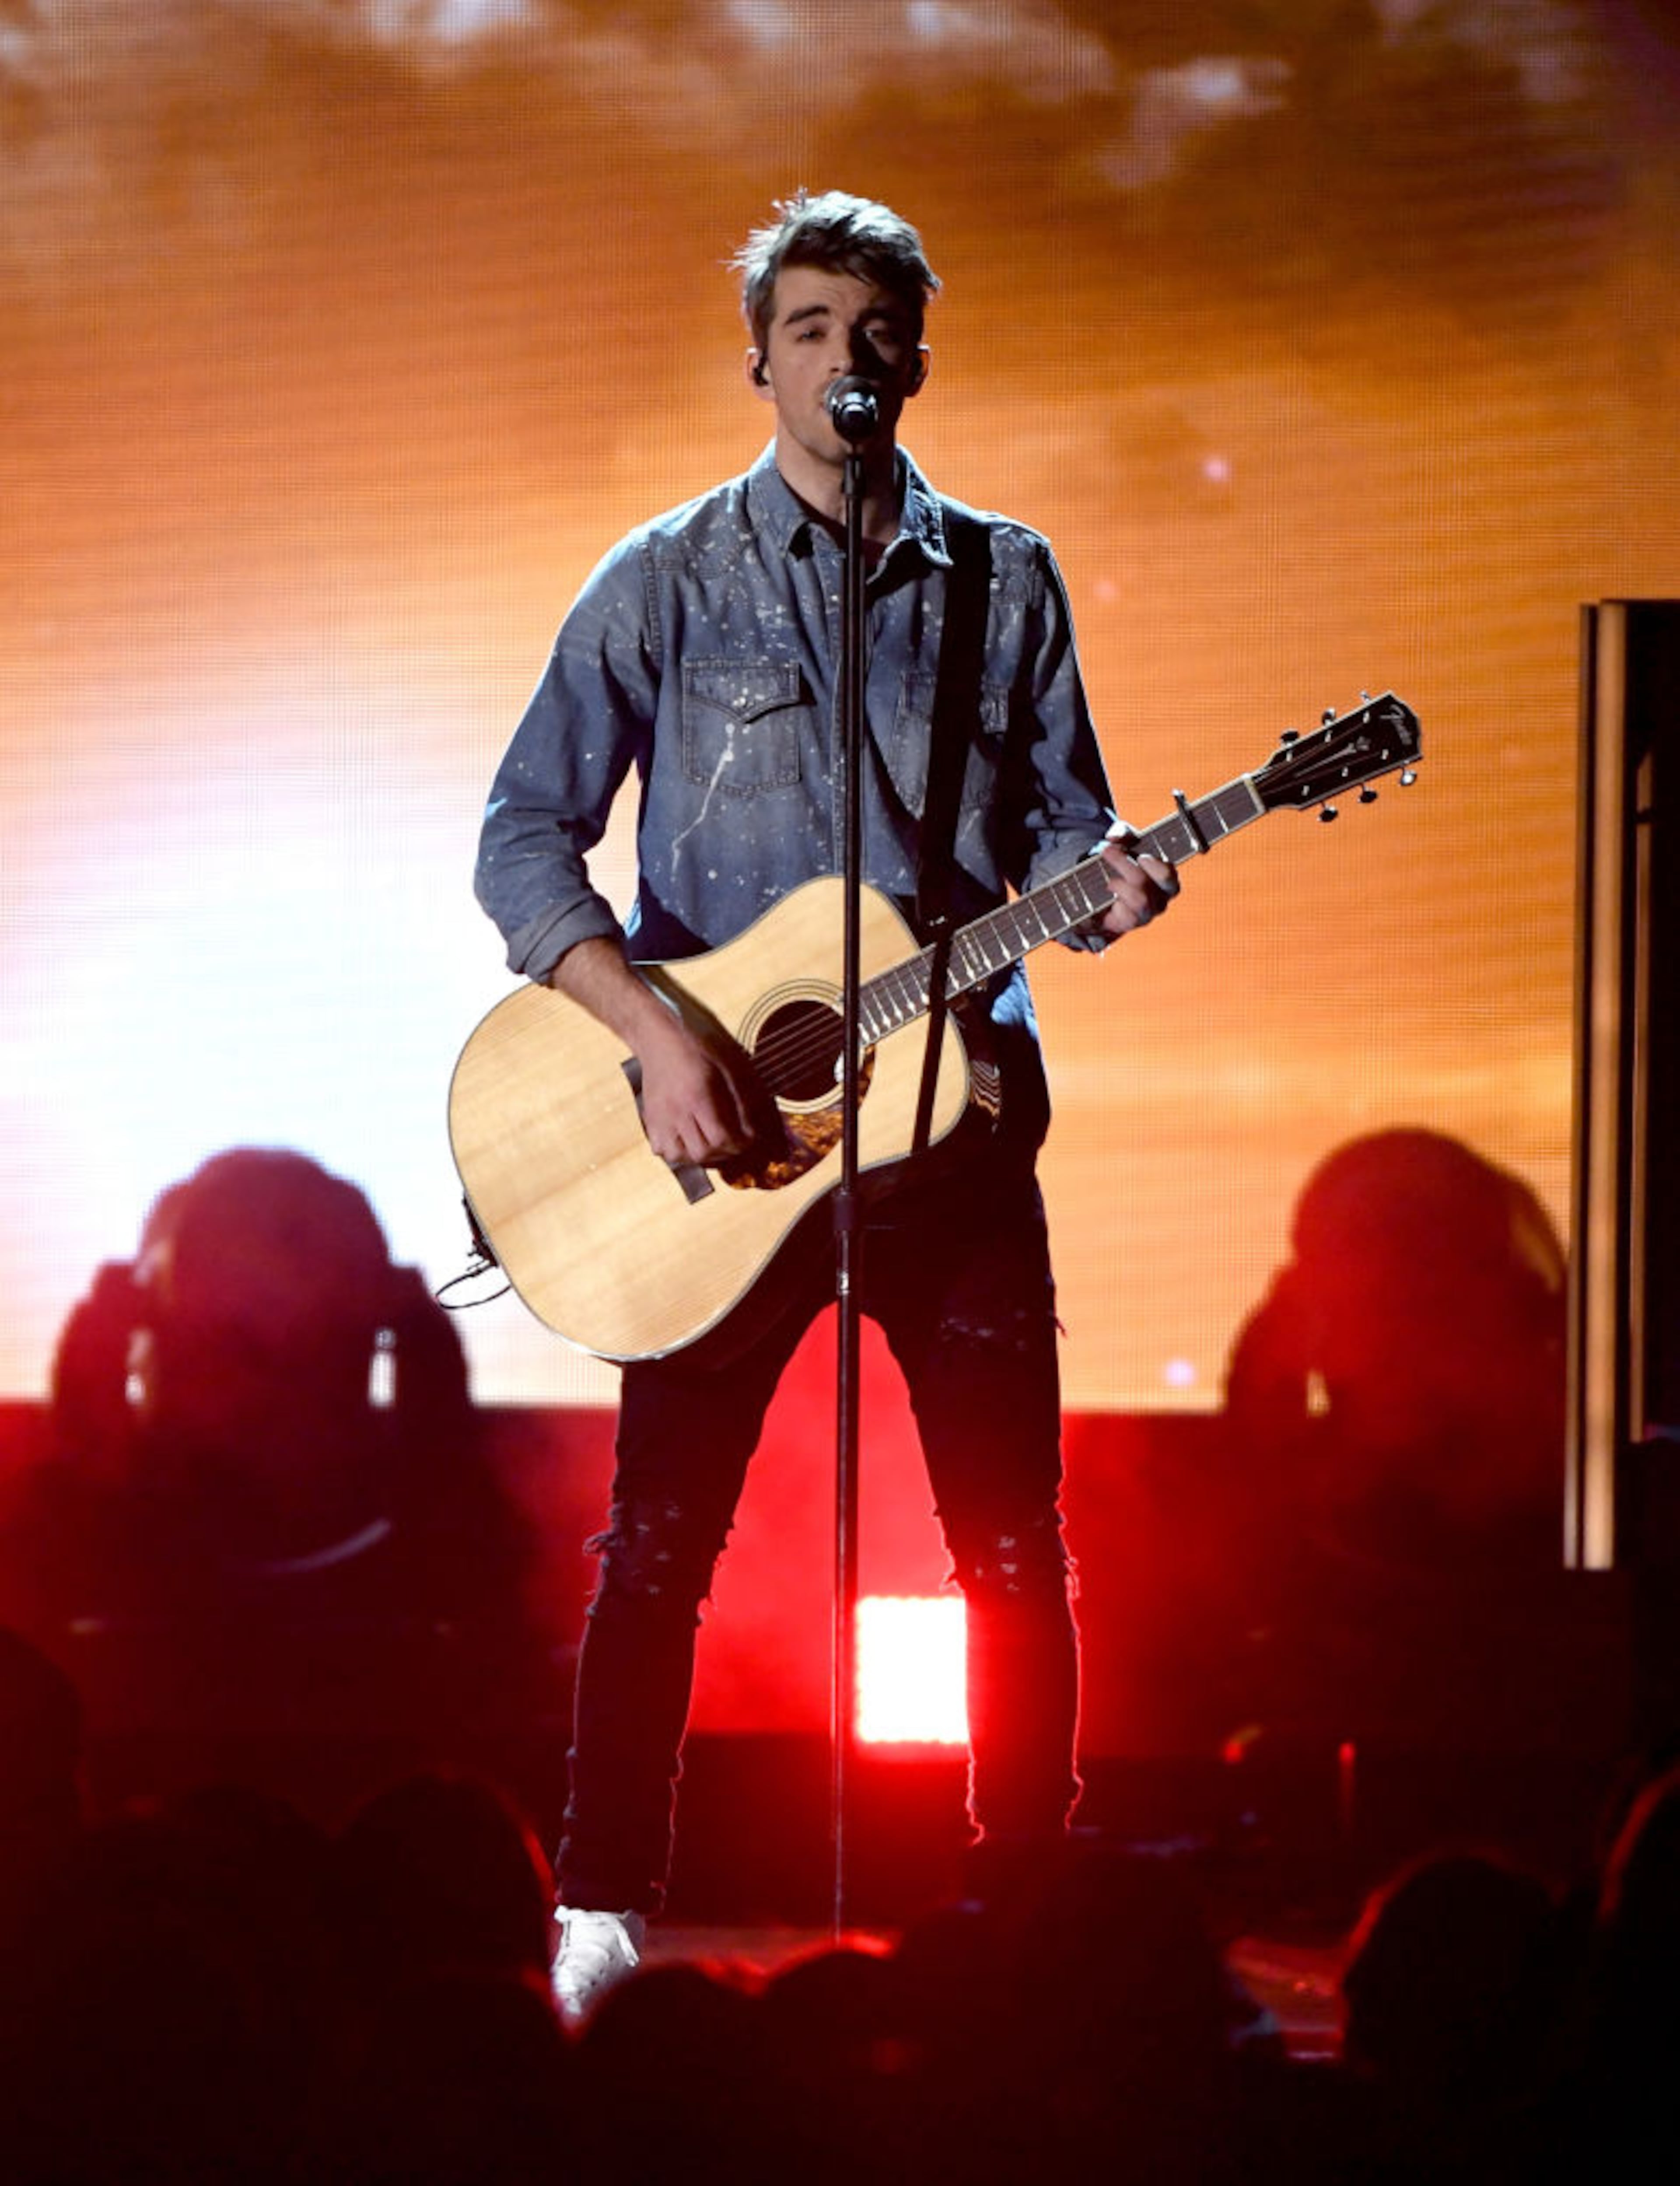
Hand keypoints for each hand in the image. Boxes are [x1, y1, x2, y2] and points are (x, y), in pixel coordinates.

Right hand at [637, 1017, 770, 1168]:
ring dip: (700, 1156)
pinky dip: (678, 1152)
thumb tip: (752, 1130)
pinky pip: (661, 1150)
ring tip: (712, 1143)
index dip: (741, 1143)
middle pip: (703, 1152)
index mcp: (697, 1096)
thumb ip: (741, 1099)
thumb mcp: (729, 1065)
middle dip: (725, 1152)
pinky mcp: (650, 1118)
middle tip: (734, 1141)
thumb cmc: (697, 1045)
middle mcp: (676, 1111)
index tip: (749, 1137)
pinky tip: (689, 1140)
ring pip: (679, 1156)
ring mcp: (659, 1117)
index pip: (721, 1138)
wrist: (658, 1035)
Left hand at [1095, 837, 1178, 938]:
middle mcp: (1161, 898)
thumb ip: (1122, 832)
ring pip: (1141, 900)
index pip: (1169, 874)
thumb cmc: (1122, 865)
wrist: (1103, 894)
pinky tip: (1108, 895)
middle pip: (1151, 886)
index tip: (1141, 856)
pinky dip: (1116, 904)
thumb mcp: (1123, 843)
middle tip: (1108, 852)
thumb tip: (1114, 837)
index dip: (1156, 865)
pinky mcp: (1132, 924)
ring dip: (1120, 885)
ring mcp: (1148, 914)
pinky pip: (1128, 917)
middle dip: (1128, 866)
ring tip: (1109, 880)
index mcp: (1166, 879)